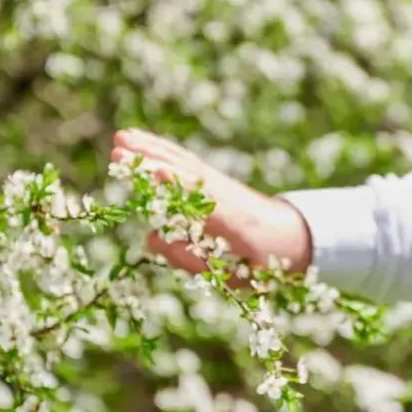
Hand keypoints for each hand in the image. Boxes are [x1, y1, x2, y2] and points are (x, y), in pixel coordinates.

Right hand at [110, 129, 311, 277]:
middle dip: (153, 161)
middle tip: (119, 150)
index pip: (201, 198)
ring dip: (152, 148)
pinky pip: (185, 160)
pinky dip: (163, 148)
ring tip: (121, 137)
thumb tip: (149, 238)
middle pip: (185, 174)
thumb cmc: (261, 262)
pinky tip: (141, 139)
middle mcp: (225, 194)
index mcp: (235, 221)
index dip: (177, 185)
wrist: (292, 234)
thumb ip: (192, 260)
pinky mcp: (213, 178)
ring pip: (183, 162)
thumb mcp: (233, 274)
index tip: (152, 171)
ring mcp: (219, 183)